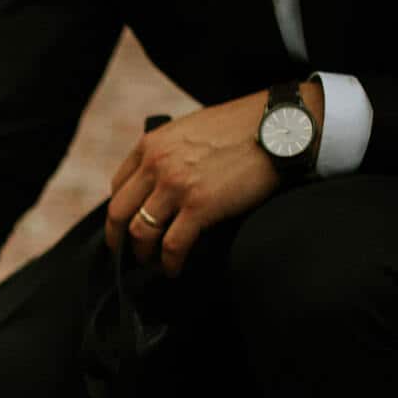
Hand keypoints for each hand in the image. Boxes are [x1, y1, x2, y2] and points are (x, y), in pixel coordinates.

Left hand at [104, 82, 321, 275]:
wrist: (279, 128)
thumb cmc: (242, 128)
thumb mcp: (191, 129)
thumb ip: (169, 153)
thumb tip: (160, 182)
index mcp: (151, 144)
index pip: (118, 186)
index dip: (119, 212)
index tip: (124, 226)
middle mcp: (156, 164)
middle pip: (119, 212)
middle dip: (119, 239)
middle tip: (127, 254)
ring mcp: (176, 186)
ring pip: (140, 232)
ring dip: (143, 254)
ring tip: (153, 263)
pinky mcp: (199, 206)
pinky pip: (172, 245)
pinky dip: (170, 263)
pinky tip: (174, 269)